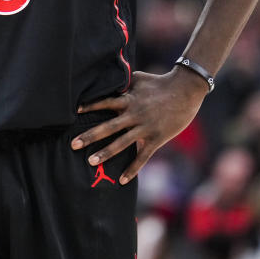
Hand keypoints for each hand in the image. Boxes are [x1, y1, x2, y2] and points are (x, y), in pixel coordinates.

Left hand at [70, 68, 206, 183]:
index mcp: (129, 99)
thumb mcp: (139, 78)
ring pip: (122, 143)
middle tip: (73, 144)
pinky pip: (142, 157)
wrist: (186, 90)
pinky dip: (132, 169)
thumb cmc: (160, 82)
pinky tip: (122, 180)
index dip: (90, 106)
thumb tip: (108, 82)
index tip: (75, 111)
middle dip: (90, 136)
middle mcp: (134, 114)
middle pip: (108, 127)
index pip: (105, 103)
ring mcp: (145, 128)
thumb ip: (123, 84)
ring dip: (105, 153)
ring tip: (90, 161)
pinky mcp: (157, 139)